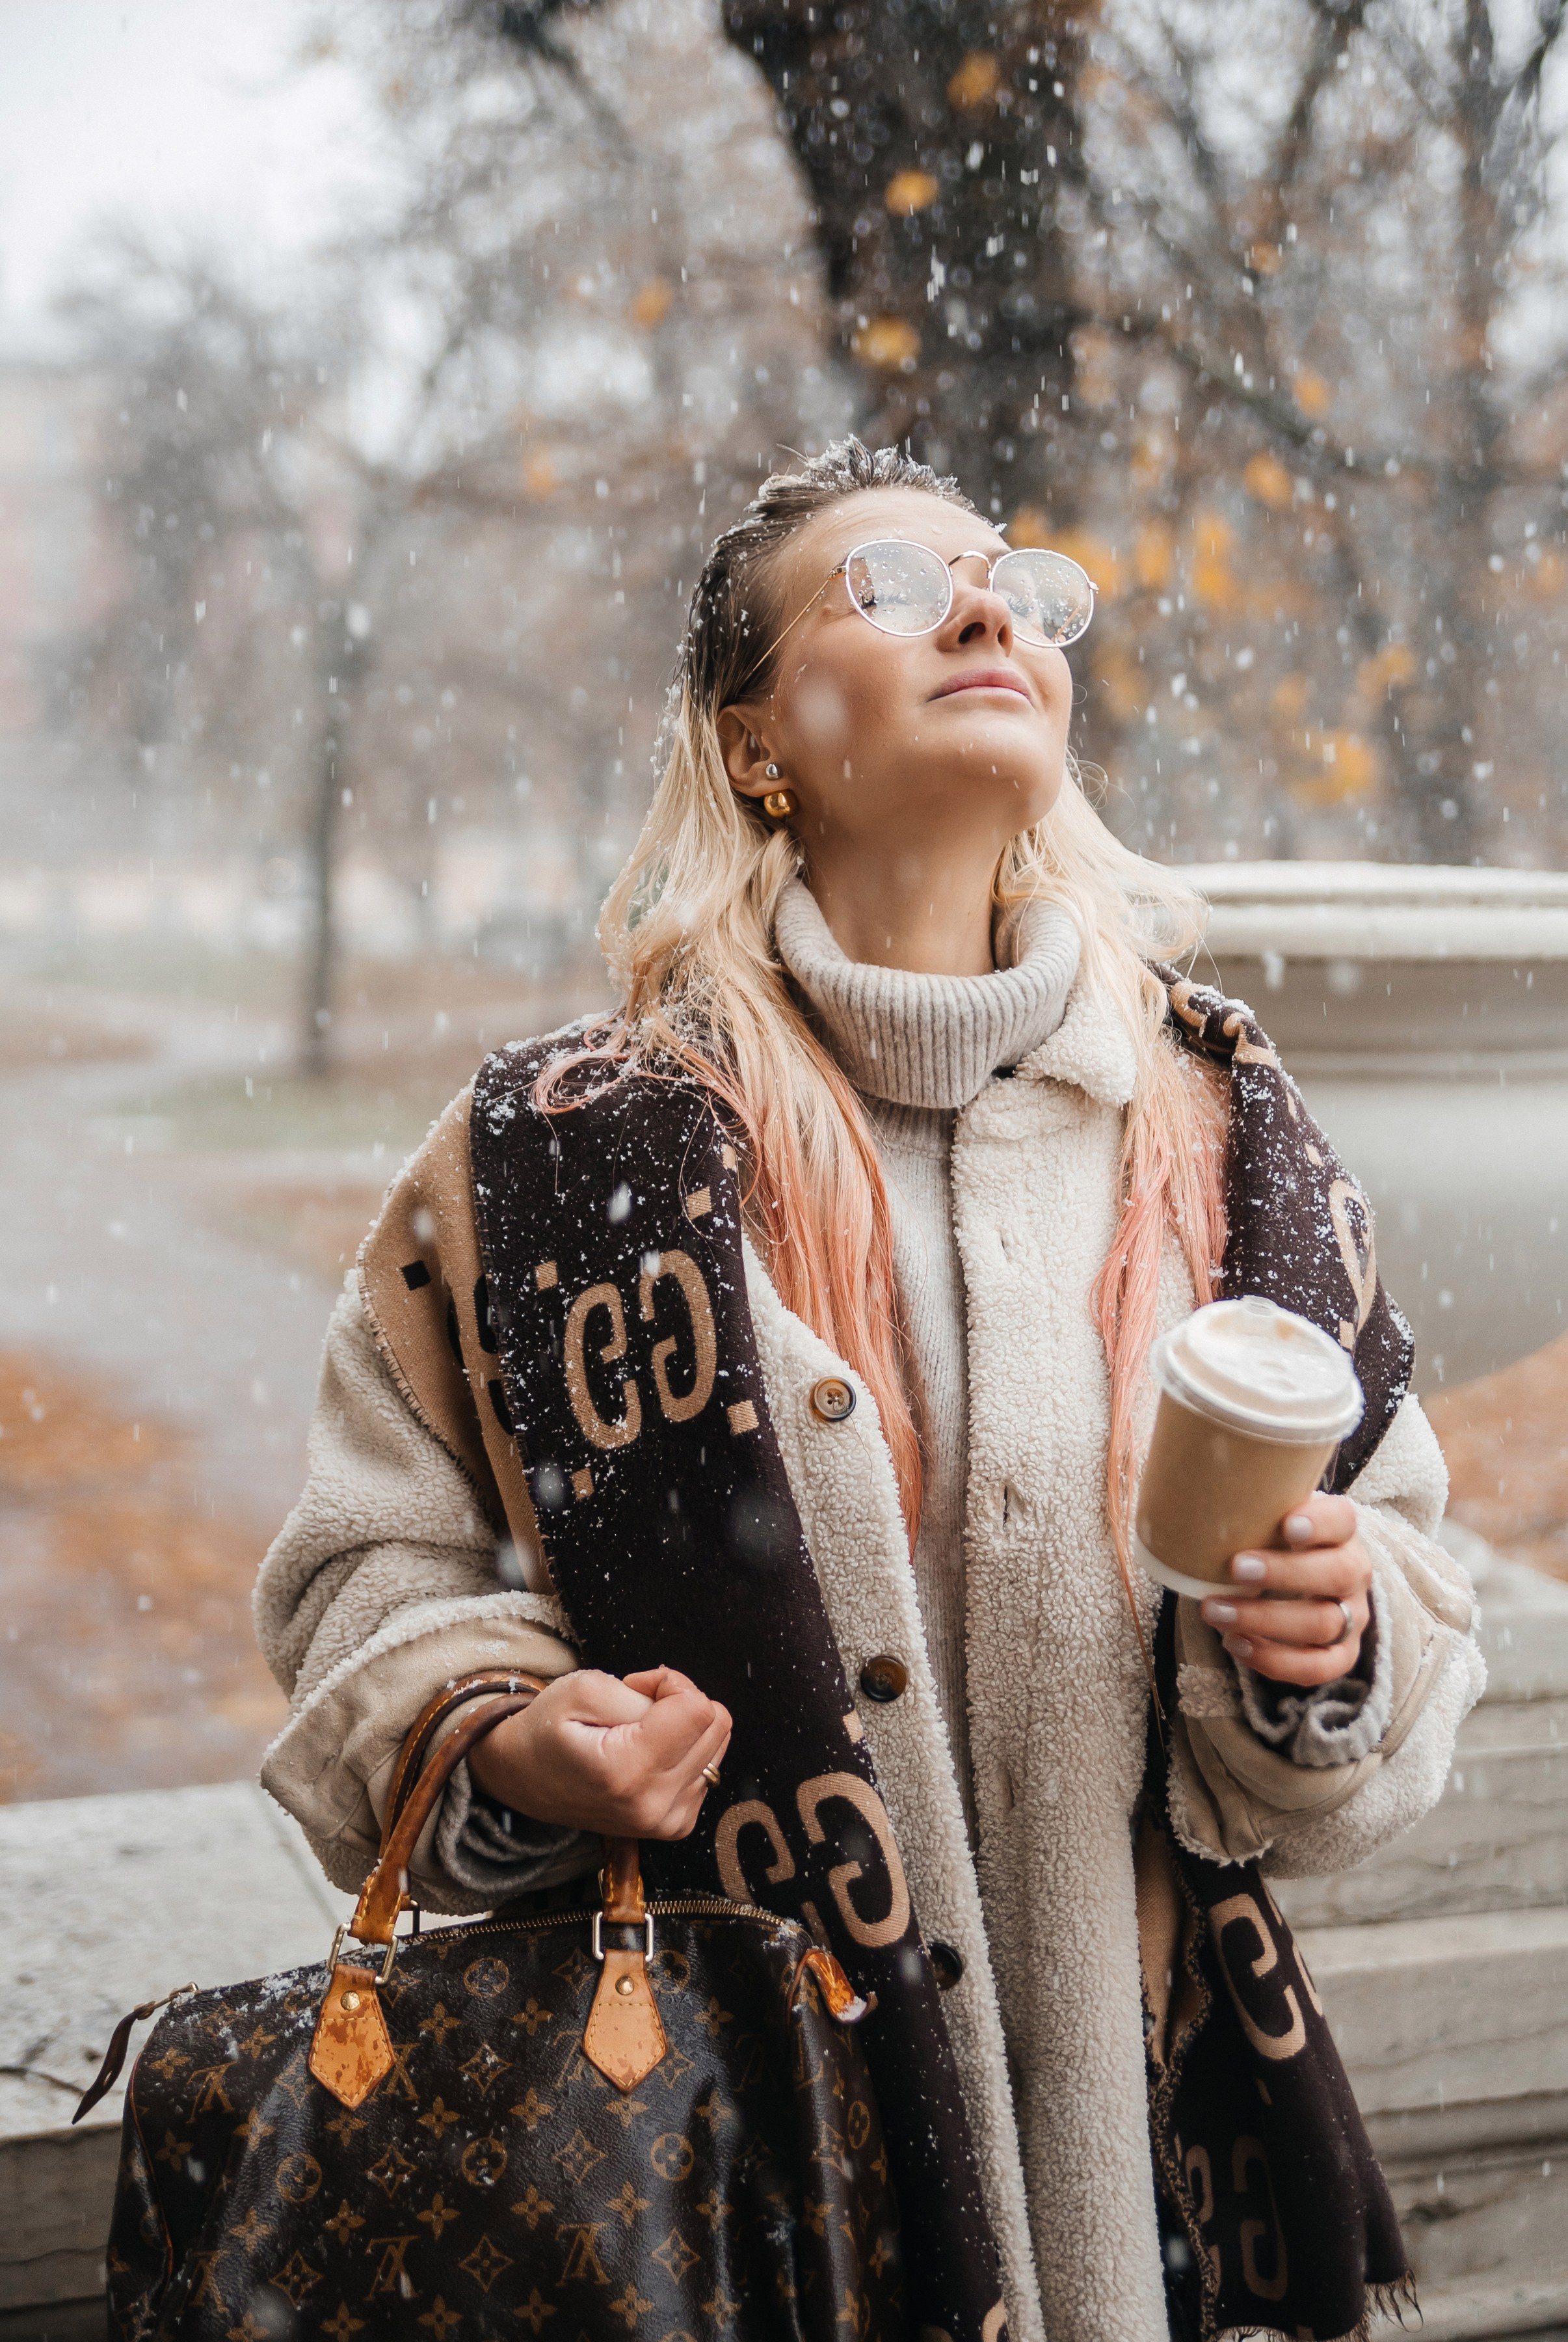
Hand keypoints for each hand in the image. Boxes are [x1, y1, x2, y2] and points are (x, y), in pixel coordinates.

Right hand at [466, 1665, 730, 1839]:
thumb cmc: (547, 1730)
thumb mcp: (583, 1689)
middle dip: (679, 1702)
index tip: (636, 1687)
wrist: (524, 1779)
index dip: (669, 1683)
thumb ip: (644, 1692)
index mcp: (627, 1772)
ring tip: (638, 1731)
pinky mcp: (675, 1824)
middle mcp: (653, 1806)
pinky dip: (682, 1751)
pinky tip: (646, 1753)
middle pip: (715, 1724)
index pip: (698, 1709)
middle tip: (635, 1707)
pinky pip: (707, 1768)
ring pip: (716, 1744)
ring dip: (682, 1726)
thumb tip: (685, 1702)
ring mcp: (666, 1821)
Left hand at [1199, 1493, 1371, 1686]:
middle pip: (1336, 1573)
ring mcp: (1351, 1616)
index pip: (1341, 1520)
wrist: (1303, 1578)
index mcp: (1340, 1531)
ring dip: (1264, 1619)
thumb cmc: (1273, 1540)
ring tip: (1214, 1611)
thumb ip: (1249, 1506)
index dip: (1319, 1523)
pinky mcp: (1341, 1654)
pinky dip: (1275, 1661)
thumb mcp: (1269, 1516)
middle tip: (1235, 1568)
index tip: (1286, 1526)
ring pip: (1322, 1623)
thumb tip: (1187, 1488)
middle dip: (1285, 1573)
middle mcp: (1354, 1572)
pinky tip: (1235, 1643)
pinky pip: (1317, 1667)